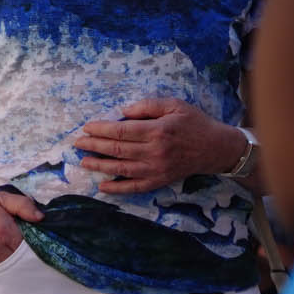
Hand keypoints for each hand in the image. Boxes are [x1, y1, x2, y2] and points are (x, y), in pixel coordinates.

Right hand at [0, 188, 35, 268]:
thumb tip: (41, 218)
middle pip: (22, 259)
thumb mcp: (0, 199)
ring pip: (11, 267)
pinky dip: (2, 265)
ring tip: (9, 249)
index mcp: (5, 231)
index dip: (34, 244)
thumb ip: (23, 205)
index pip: (30, 246)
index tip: (34, 241)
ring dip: (14, 260)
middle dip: (25, 254)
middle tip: (21, 246)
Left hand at [74, 98, 242, 193]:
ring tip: (83, 162)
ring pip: (122, 169)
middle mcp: (155, 151)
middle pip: (117, 149)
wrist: (216, 148)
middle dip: (94, 146)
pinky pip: (135, 187)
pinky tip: (103, 186)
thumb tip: (122, 111)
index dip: (101, 129)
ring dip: (100, 166)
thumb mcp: (174, 105)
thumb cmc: (194, 123)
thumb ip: (147, 107)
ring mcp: (156, 169)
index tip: (87, 127)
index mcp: (157, 130)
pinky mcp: (160, 180)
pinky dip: (118, 188)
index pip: (121, 130)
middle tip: (77, 143)